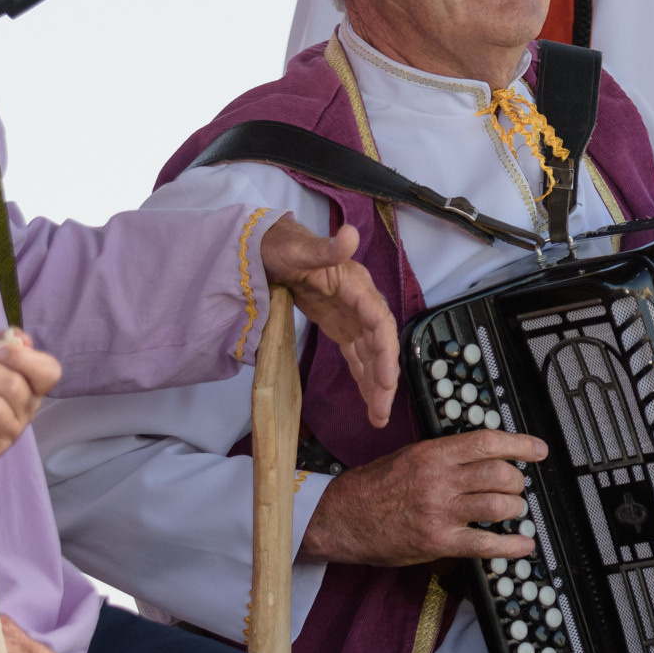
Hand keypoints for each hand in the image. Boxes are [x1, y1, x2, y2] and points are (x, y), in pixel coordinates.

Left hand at [259, 217, 398, 428]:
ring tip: (379, 418)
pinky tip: (368, 399)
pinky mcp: (338, 325)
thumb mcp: (300, 248)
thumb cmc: (282, 245)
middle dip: (384, 379)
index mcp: (356, 285)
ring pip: (370, 354)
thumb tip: (351, 234)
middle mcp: (360, 303)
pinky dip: (362, 376)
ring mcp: (350, 316)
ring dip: (375, 385)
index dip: (386, 352)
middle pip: (380, 344)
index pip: (379, 322)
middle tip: (382, 412)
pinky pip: (355, 354)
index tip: (387, 380)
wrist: (266, 246)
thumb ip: (326, 248)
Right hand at [300, 430, 545, 566]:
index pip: (487, 442)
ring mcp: (440, 512)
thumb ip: (444, 456)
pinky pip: (485, 544)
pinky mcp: (438, 542)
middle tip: (515, 486)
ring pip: (498, 506)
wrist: (341, 518)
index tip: (538, 450)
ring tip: (512, 510)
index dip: (520, 445)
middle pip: (499, 474)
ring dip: (514, 508)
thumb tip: (482, 456)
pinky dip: (511, 546)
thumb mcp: (408, 457)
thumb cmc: (372, 487)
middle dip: (516, 481)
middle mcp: (439, 480)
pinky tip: (523, 545)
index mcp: (432, 454)